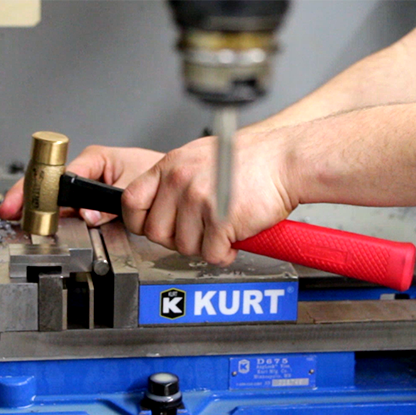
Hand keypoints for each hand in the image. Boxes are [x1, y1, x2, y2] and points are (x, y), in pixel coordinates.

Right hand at [0, 146, 163, 224]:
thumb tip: (87, 215)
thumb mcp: (134, 186)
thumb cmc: (154, 172)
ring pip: (61, 202)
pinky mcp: (91, 200)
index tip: (21, 203)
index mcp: (94, 159)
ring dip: (48, 214)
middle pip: (53, 188)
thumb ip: (109, 204)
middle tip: (19, 218)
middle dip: (35, 203)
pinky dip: (63, 220)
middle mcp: (87, 170)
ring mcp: (87, 186)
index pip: (57, 174)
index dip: (37, 189)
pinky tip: (52, 226)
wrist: (168, 182)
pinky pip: (72, 210)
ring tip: (33, 224)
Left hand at [122, 131, 297, 266]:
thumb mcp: (199, 158)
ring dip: (204, 246)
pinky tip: (233, 238)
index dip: (140, 221)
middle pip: (156, 232)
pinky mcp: (220, 219)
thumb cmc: (249, 160)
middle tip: (197, 232)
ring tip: (221, 230)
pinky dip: (224, 253)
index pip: (131, 201)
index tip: (152, 227)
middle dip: (176, 240)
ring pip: (184, 247)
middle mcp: (180, 180)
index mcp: (170, 166)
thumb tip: (160, 208)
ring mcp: (199, 199)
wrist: (284, 160)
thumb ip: (174, 182)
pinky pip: (211, 254)